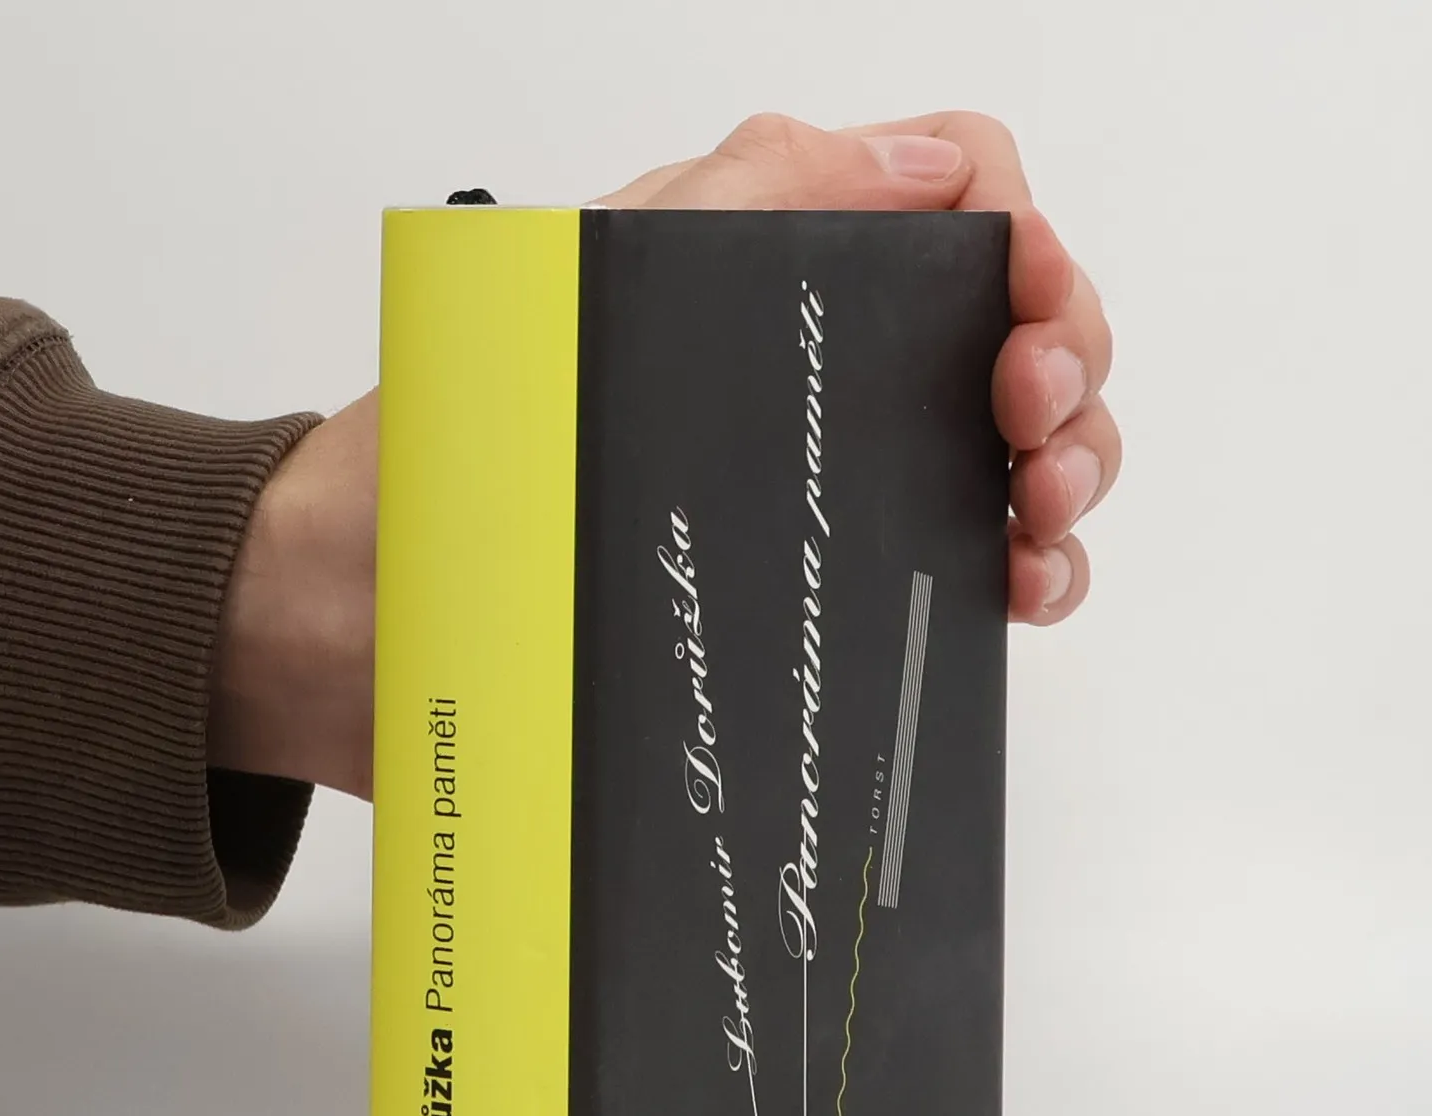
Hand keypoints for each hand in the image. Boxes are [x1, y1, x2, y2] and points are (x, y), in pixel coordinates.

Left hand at [213, 112, 1114, 800]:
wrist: (363, 632)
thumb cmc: (445, 470)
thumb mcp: (598, 286)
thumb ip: (760, 196)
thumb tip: (938, 165)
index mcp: (768, 268)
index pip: (956, 201)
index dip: (1025, 242)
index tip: (1022, 314)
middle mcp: (809, 367)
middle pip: (1010, 328)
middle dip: (1065, 364)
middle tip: (1032, 429)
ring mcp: (821, 483)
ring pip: (1010, 451)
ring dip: (1067, 468)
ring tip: (1041, 515)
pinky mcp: (815, 592)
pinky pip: (958, 568)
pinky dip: (1025, 570)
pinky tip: (1017, 588)